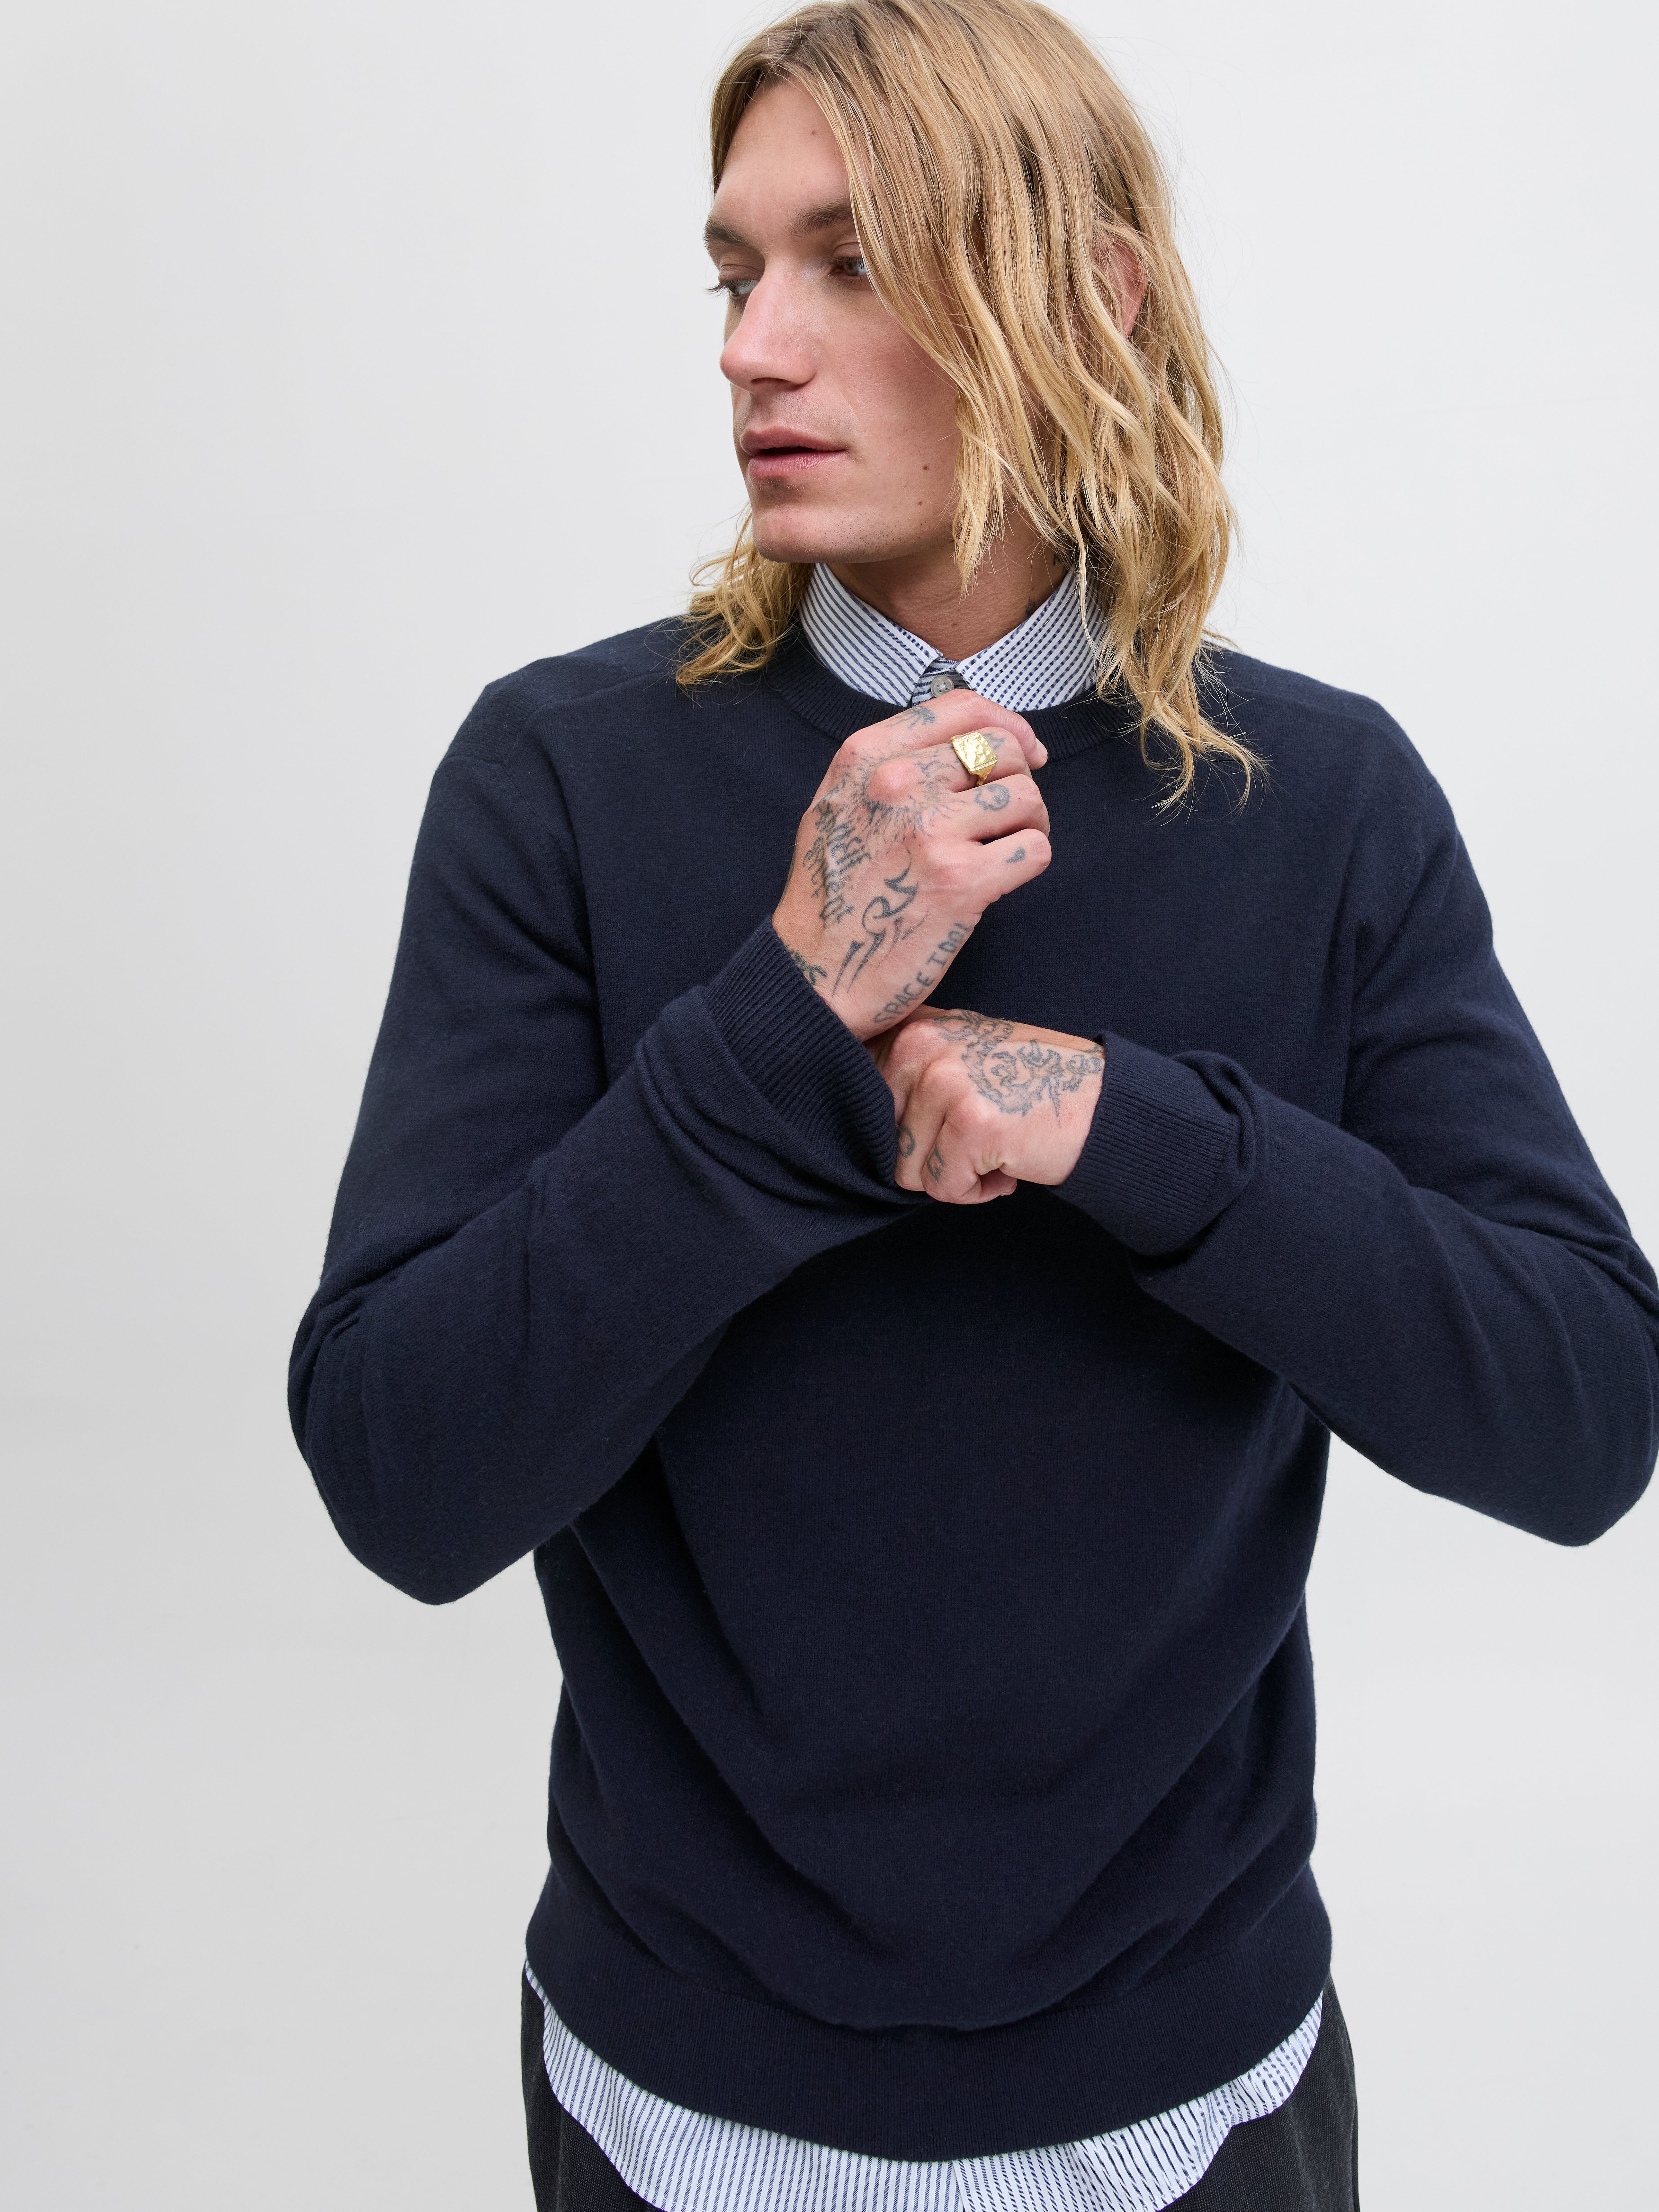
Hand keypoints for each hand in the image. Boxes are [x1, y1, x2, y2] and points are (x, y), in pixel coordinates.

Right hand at [772, 692, 1050, 1040]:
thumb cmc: (832, 895)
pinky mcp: (961, 882)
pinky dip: (1028, 862)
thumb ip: (891, 764)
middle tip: (1011, 816)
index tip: (1022, 752)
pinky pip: (1034, 849)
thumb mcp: (838, 805)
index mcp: (865, 757)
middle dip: (1020, 779)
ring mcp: (930, 832)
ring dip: (1031, 823)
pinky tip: (1003, 879)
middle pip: (1002, 749)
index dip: (1007, 724)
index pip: (962, 707)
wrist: (814, 975)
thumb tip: (972, 741)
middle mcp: (897, 784)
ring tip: (1006, 848)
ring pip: (1026, 797)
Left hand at [870, 1008, 1103, 1203]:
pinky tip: (1008, 1165)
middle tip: (979, 1136)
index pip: (863, 1101)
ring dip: (954, 1175)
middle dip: (929, 1155)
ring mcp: (946, 1083)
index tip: (946, 1121)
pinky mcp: (971, 1125)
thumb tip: (851, 1112)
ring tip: (995, 1147)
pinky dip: (977, 1191)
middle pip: (883, 1140)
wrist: (1100, 1104)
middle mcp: (923, 1046)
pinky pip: (943, 1189)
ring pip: (908, 1171)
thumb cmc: (1029, 1088)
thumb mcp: (961, 1055)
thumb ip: (910, 1070)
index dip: (903, 1129)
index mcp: (914, 1028)